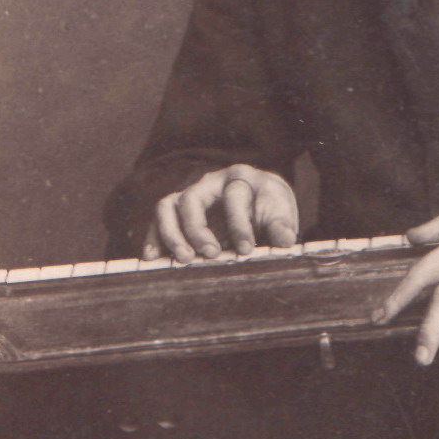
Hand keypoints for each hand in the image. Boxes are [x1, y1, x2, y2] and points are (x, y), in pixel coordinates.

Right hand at [144, 164, 298, 261]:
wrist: (259, 202)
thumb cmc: (269, 208)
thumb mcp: (281, 214)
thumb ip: (282, 226)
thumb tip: (285, 240)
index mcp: (240, 178)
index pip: (234, 197)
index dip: (239, 224)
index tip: (246, 250)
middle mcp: (211, 182)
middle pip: (193, 198)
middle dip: (198, 229)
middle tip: (211, 255)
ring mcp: (191, 194)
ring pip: (168, 205)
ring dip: (172, 234)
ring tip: (183, 259)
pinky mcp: (178, 210)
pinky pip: (159, 219)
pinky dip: (154, 237)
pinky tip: (153, 257)